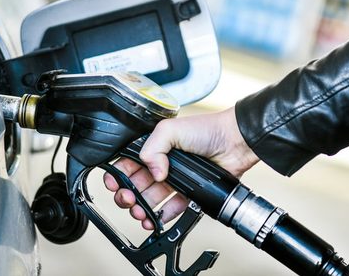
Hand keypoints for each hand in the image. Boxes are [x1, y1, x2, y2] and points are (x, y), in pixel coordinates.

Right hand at [103, 106, 259, 229]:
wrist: (234, 141)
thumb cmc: (206, 129)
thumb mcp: (170, 129)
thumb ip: (152, 147)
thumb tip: (153, 171)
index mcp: (153, 146)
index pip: (127, 163)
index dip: (118, 174)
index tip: (114, 184)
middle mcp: (161, 163)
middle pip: (135, 184)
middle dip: (127, 195)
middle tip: (128, 199)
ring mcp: (174, 178)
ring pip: (150, 199)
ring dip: (141, 209)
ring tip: (140, 213)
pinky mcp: (188, 192)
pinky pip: (171, 208)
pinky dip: (161, 216)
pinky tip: (155, 219)